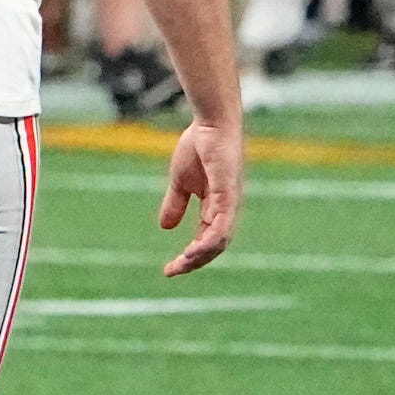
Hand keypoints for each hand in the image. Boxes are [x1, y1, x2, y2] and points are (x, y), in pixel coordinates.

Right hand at [155, 116, 238, 274]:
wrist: (210, 123)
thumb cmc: (199, 146)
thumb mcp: (180, 182)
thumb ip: (176, 204)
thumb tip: (165, 226)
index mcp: (216, 207)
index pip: (205, 239)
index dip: (189, 256)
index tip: (169, 269)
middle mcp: (227, 209)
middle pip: (214, 246)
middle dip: (194, 262)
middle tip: (173, 271)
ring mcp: (229, 202)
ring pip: (219, 240)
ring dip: (201, 256)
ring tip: (181, 264)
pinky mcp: (228, 193)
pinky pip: (221, 225)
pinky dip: (209, 241)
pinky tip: (194, 250)